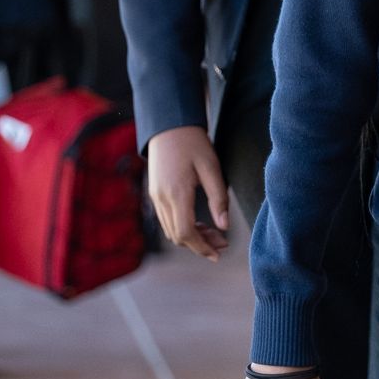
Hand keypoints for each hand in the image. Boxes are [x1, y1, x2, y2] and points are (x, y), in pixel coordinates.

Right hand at [146, 126, 229, 260]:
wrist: (169, 125)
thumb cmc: (193, 143)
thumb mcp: (211, 167)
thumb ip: (218, 198)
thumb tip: (224, 227)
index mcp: (177, 193)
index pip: (186, 233)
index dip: (202, 247)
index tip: (218, 254)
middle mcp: (162, 199)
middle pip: (178, 236)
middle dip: (200, 245)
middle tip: (222, 243)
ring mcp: (155, 197)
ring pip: (171, 230)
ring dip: (192, 237)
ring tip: (214, 234)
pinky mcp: (154, 193)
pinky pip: (166, 219)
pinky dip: (182, 227)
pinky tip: (199, 223)